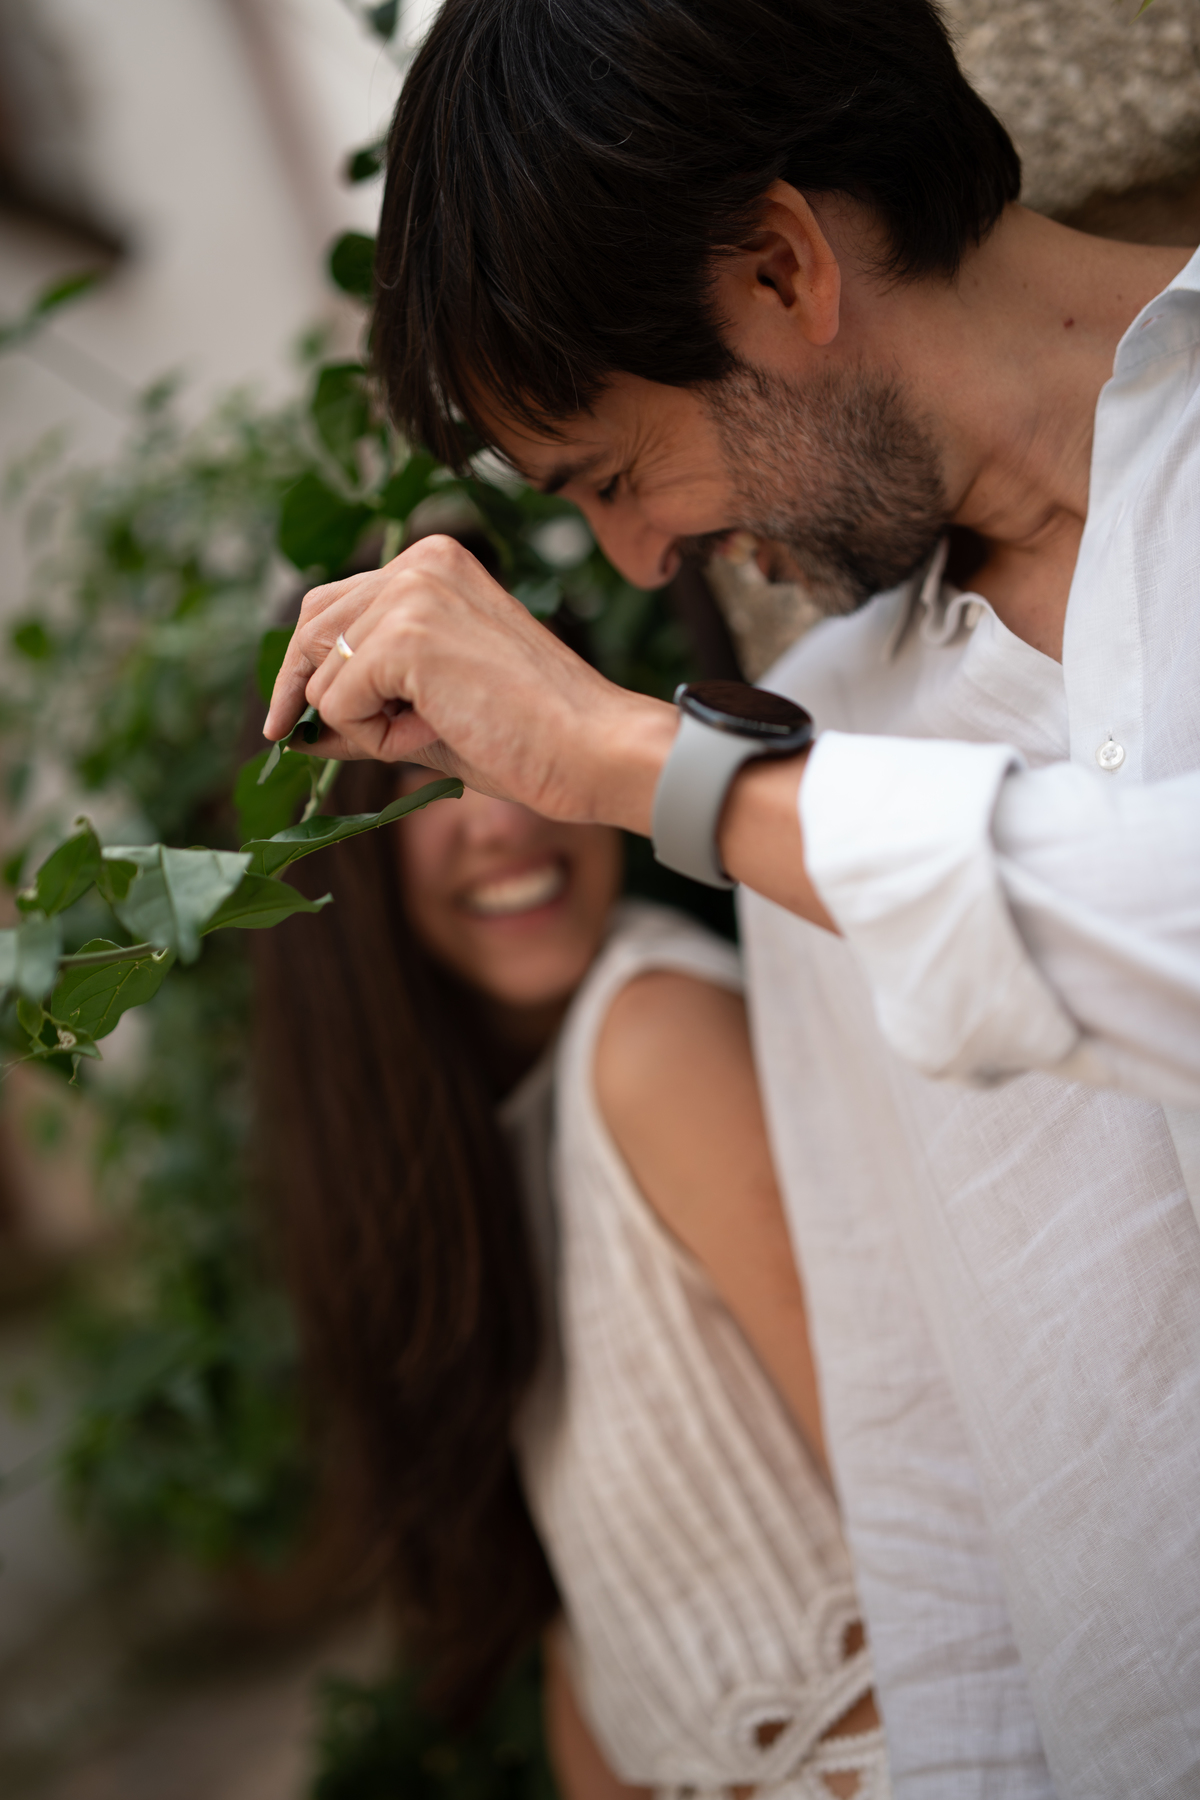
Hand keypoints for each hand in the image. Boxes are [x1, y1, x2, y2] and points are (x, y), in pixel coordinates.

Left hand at [265, 535, 673, 827]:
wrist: (592, 748)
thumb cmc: (529, 737)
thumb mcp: (430, 711)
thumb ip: (366, 706)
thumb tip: (297, 729)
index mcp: (435, 563)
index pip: (331, 605)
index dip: (306, 667)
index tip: (290, 720)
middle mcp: (419, 562)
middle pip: (311, 628)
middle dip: (306, 694)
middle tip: (318, 742)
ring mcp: (411, 593)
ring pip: (323, 675)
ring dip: (364, 725)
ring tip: (438, 728)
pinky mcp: (405, 636)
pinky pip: (337, 704)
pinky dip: (375, 739)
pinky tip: (439, 730)